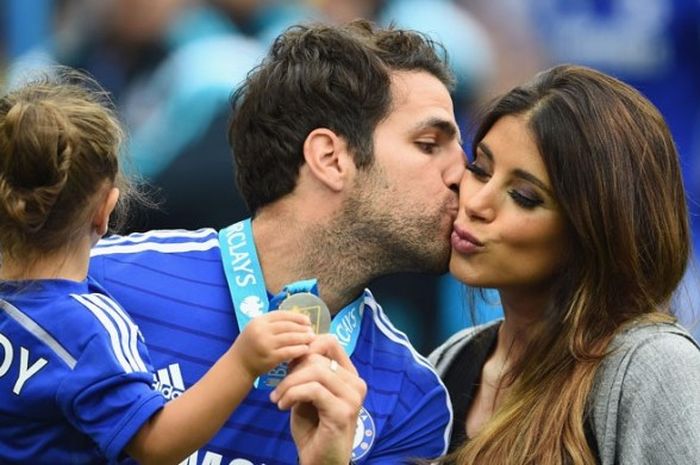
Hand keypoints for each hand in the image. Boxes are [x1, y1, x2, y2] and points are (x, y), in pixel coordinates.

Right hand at [232, 310, 313, 381]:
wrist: (238, 366)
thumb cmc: (250, 346)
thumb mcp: (256, 329)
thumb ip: (271, 323)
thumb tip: (296, 318)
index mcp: (258, 321)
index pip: (282, 315)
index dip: (296, 316)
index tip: (307, 320)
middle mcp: (261, 331)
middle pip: (288, 326)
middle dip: (302, 328)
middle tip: (312, 330)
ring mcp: (265, 344)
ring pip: (290, 338)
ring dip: (303, 337)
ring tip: (312, 338)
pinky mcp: (270, 358)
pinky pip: (289, 351)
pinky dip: (299, 349)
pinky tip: (306, 349)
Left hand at [270, 334, 366, 464]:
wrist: (320, 462)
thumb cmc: (313, 429)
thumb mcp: (308, 394)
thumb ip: (307, 373)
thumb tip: (296, 350)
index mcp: (349, 376)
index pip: (330, 342)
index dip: (306, 347)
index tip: (288, 366)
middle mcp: (356, 383)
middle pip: (317, 357)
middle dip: (291, 371)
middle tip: (278, 390)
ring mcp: (352, 397)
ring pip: (314, 371)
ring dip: (289, 384)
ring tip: (277, 398)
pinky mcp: (342, 412)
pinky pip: (312, 390)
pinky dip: (292, 394)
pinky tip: (282, 406)